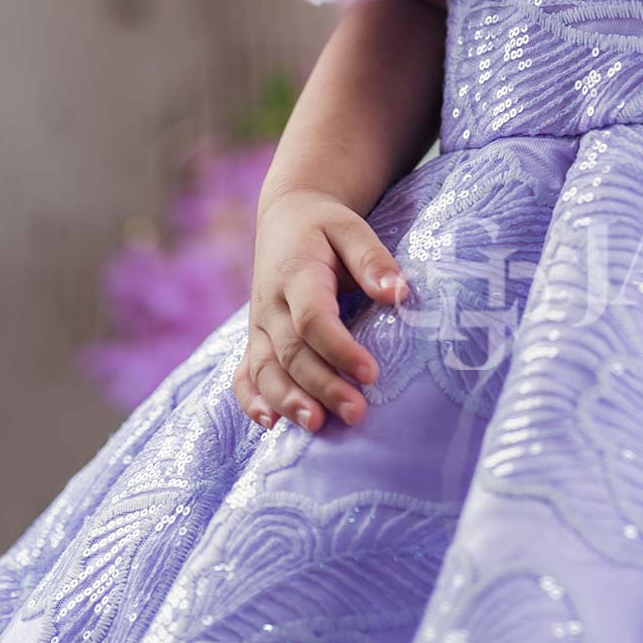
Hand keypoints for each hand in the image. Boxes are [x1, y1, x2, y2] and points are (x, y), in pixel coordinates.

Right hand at [231, 187, 408, 433]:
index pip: (313, 319)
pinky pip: (244, 373)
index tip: (371, 373)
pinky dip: (251, 400)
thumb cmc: (325, 226)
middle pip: (291, 352)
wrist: (286, 217)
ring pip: (265, 370)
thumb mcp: (351, 227)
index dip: (340, 349)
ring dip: (288, 401)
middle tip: (356, 413)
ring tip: (318, 425)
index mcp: (296, 273)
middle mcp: (271, 304)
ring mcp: (258, 324)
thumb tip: (398, 293)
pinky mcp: (254, 338)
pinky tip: (270, 424)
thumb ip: (372, 259)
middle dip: (322, 386)